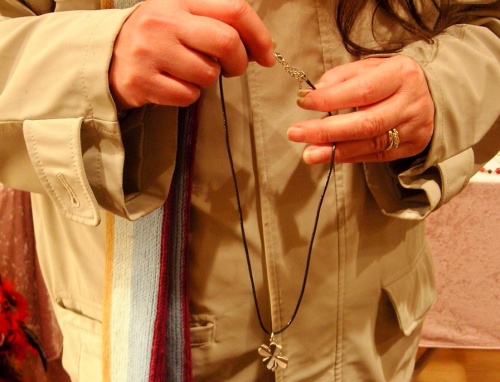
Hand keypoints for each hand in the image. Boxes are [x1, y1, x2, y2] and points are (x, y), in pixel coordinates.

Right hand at [109, 0, 274, 108]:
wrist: (106, 56)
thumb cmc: (155, 38)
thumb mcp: (181, 16)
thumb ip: (217, 24)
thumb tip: (260, 48)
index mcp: (180, 2)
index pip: (235, 10)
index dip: (259, 35)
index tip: (268, 56)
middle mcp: (165, 22)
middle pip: (227, 43)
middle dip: (239, 63)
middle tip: (232, 69)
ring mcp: (151, 52)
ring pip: (208, 74)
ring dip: (208, 80)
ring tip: (189, 72)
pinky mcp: (143, 81)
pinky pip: (188, 95)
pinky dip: (189, 95)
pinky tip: (173, 84)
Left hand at [287, 56, 434, 163]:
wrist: (434, 93)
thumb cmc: (393, 78)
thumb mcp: (371, 67)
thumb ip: (342, 77)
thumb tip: (315, 92)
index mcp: (401, 75)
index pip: (361, 91)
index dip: (329, 99)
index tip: (303, 102)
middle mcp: (410, 103)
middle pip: (365, 123)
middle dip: (326, 131)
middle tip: (296, 133)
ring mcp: (413, 128)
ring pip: (370, 144)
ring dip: (334, 151)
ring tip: (308, 153)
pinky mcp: (411, 146)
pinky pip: (376, 156)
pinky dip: (350, 157)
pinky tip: (329, 156)